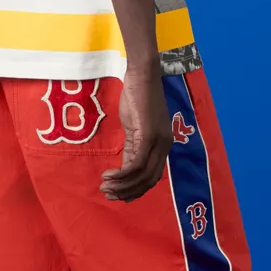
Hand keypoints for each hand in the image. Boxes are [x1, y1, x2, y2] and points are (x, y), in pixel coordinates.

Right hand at [100, 62, 172, 202]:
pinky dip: (122, 174)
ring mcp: (158, 142)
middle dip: (128, 192)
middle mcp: (165, 146)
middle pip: (149, 181)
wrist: (141, 75)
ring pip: (142, 176)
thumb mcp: (135, 126)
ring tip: (105, 187)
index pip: (153, 177)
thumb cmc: (137, 96)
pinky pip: (136, 163)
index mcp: (164, 145)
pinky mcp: (148, 135)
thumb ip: (133, 145)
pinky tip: (109, 175)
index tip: (119, 195)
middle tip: (109, 194)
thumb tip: (126, 167)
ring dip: (122, 186)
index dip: (136, 190)